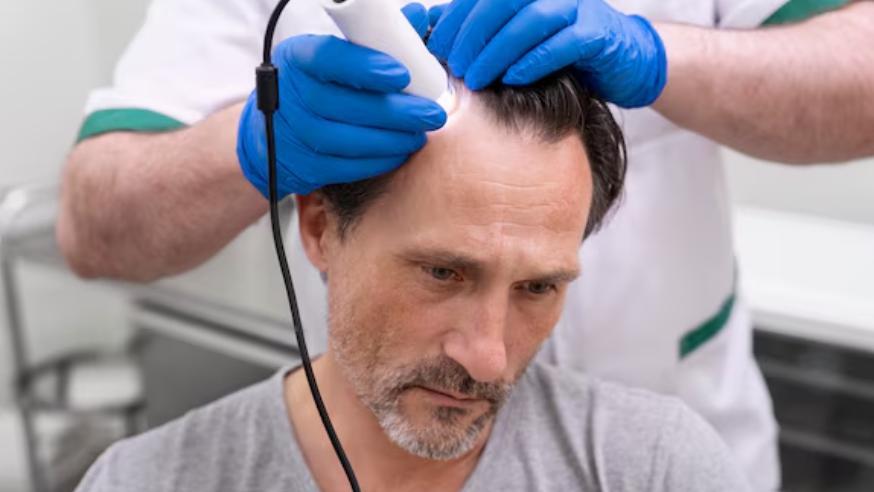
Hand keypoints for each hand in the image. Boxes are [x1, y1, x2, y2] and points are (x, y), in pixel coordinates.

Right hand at [237, 3, 445, 197]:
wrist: (275, 128)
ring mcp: (292, 132)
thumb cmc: (319, 84)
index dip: (365, 66)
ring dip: (389, 140)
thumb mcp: (338, 55)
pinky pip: (343, 167)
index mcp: (298, 57)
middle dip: (394, 111)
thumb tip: (419, 16)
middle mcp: (289, 93)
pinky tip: (399, 152)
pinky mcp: (302, 164)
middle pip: (341, 104)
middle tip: (432, 114)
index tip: (403, 74)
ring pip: (344, 139)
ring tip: (420, 135)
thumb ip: (378, 39)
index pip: (327, 57)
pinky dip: (376, 161)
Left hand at [427, 0, 666, 107]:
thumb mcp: (520, 40)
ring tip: (476, 78)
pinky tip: (514, 79)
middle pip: (500, 3)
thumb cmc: (565, 52)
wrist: (624, 61)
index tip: (435, 49)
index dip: (454, 20)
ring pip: (530, 20)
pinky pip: (562, 43)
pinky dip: (534, 61)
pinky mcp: (597, 33)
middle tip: (455, 66)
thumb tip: (437, 37)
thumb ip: (485, 34)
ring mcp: (577, 7)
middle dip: (471, 36)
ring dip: (497, 51)